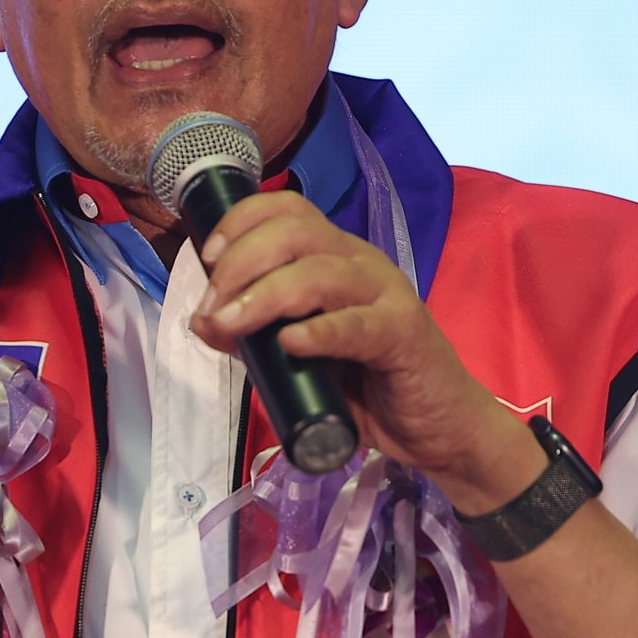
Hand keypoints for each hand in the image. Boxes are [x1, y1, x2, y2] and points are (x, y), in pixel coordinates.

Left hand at [189, 189, 537, 502]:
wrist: (436, 427)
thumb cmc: (367, 387)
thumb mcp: (296, 359)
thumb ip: (253, 337)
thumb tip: (201, 320)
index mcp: (336, 258)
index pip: (288, 210)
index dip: (241, 222)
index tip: (206, 259)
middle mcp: (361, 264)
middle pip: (296, 232)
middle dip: (241, 263)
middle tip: (213, 307)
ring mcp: (386, 295)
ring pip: (320, 272)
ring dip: (264, 295)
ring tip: (231, 324)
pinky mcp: (404, 334)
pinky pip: (358, 324)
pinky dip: (319, 331)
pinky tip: (290, 342)